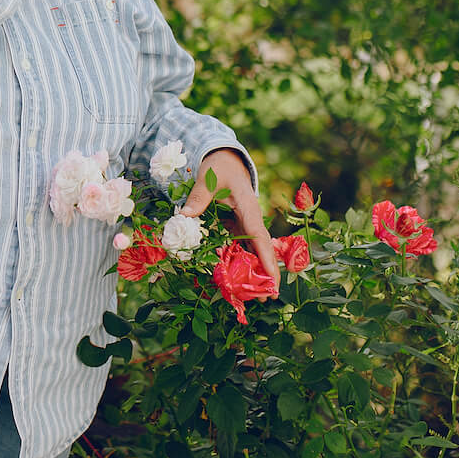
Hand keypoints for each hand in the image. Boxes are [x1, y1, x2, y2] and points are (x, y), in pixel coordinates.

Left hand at [180, 148, 279, 290]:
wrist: (224, 159)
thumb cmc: (218, 167)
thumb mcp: (208, 177)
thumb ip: (198, 196)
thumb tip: (185, 216)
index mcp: (248, 207)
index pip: (259, 236)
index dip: (266, 258)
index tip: (273, 278)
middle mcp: (250, 219)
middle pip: (261, 250)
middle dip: (265, 273)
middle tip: (266, 298)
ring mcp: (245, 225)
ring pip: (252, 252)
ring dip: (253, 273)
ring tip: (254, 297)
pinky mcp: (237, 227)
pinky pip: (240, 248)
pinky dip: (239, 264)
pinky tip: (236, 282)